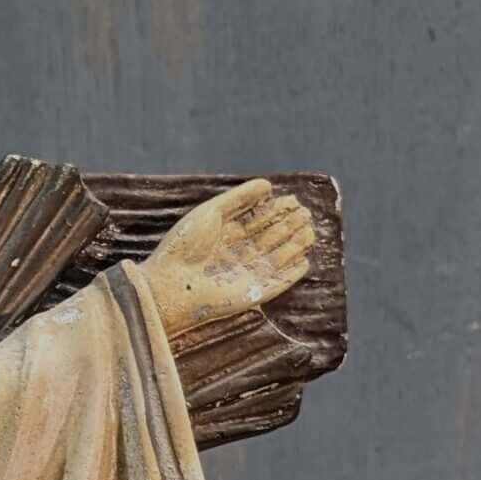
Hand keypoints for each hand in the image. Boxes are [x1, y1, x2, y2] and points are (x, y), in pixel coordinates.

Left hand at [137, 178, 315, 341]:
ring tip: (309, 230)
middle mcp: (238, 254)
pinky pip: (278, 284)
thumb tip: (268, 184)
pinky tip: (305, 261)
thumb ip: (239, 197)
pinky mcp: (252, 294)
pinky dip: (292, 274)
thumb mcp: (211, 212)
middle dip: (290, 224)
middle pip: (272, 236)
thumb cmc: (184, 247)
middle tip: (304, 213)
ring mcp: (246, 274)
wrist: (171, 285)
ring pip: (279, 257)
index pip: (259, 219)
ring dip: (296, 244)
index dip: (277, 209)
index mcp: (227, 234)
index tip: (292, 200)